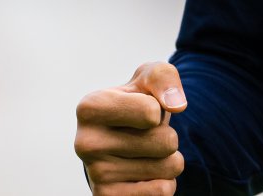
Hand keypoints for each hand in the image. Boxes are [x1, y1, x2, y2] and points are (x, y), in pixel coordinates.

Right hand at [75, 62, 187, 194]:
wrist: (121, 139)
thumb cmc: (139, 102)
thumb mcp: (150, 78)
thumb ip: (165, 78)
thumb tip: (176, 105)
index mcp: (90, 107)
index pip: (152, 112)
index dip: (160, 108)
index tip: (144, 108)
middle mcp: (85, 143)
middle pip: (166, 141)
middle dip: (168, 135)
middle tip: (147, 134)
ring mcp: (96, 174)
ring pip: (169, 167)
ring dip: (169, 159)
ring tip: (147, 152)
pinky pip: (163, 191)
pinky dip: (165, 181)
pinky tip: (145, 174)